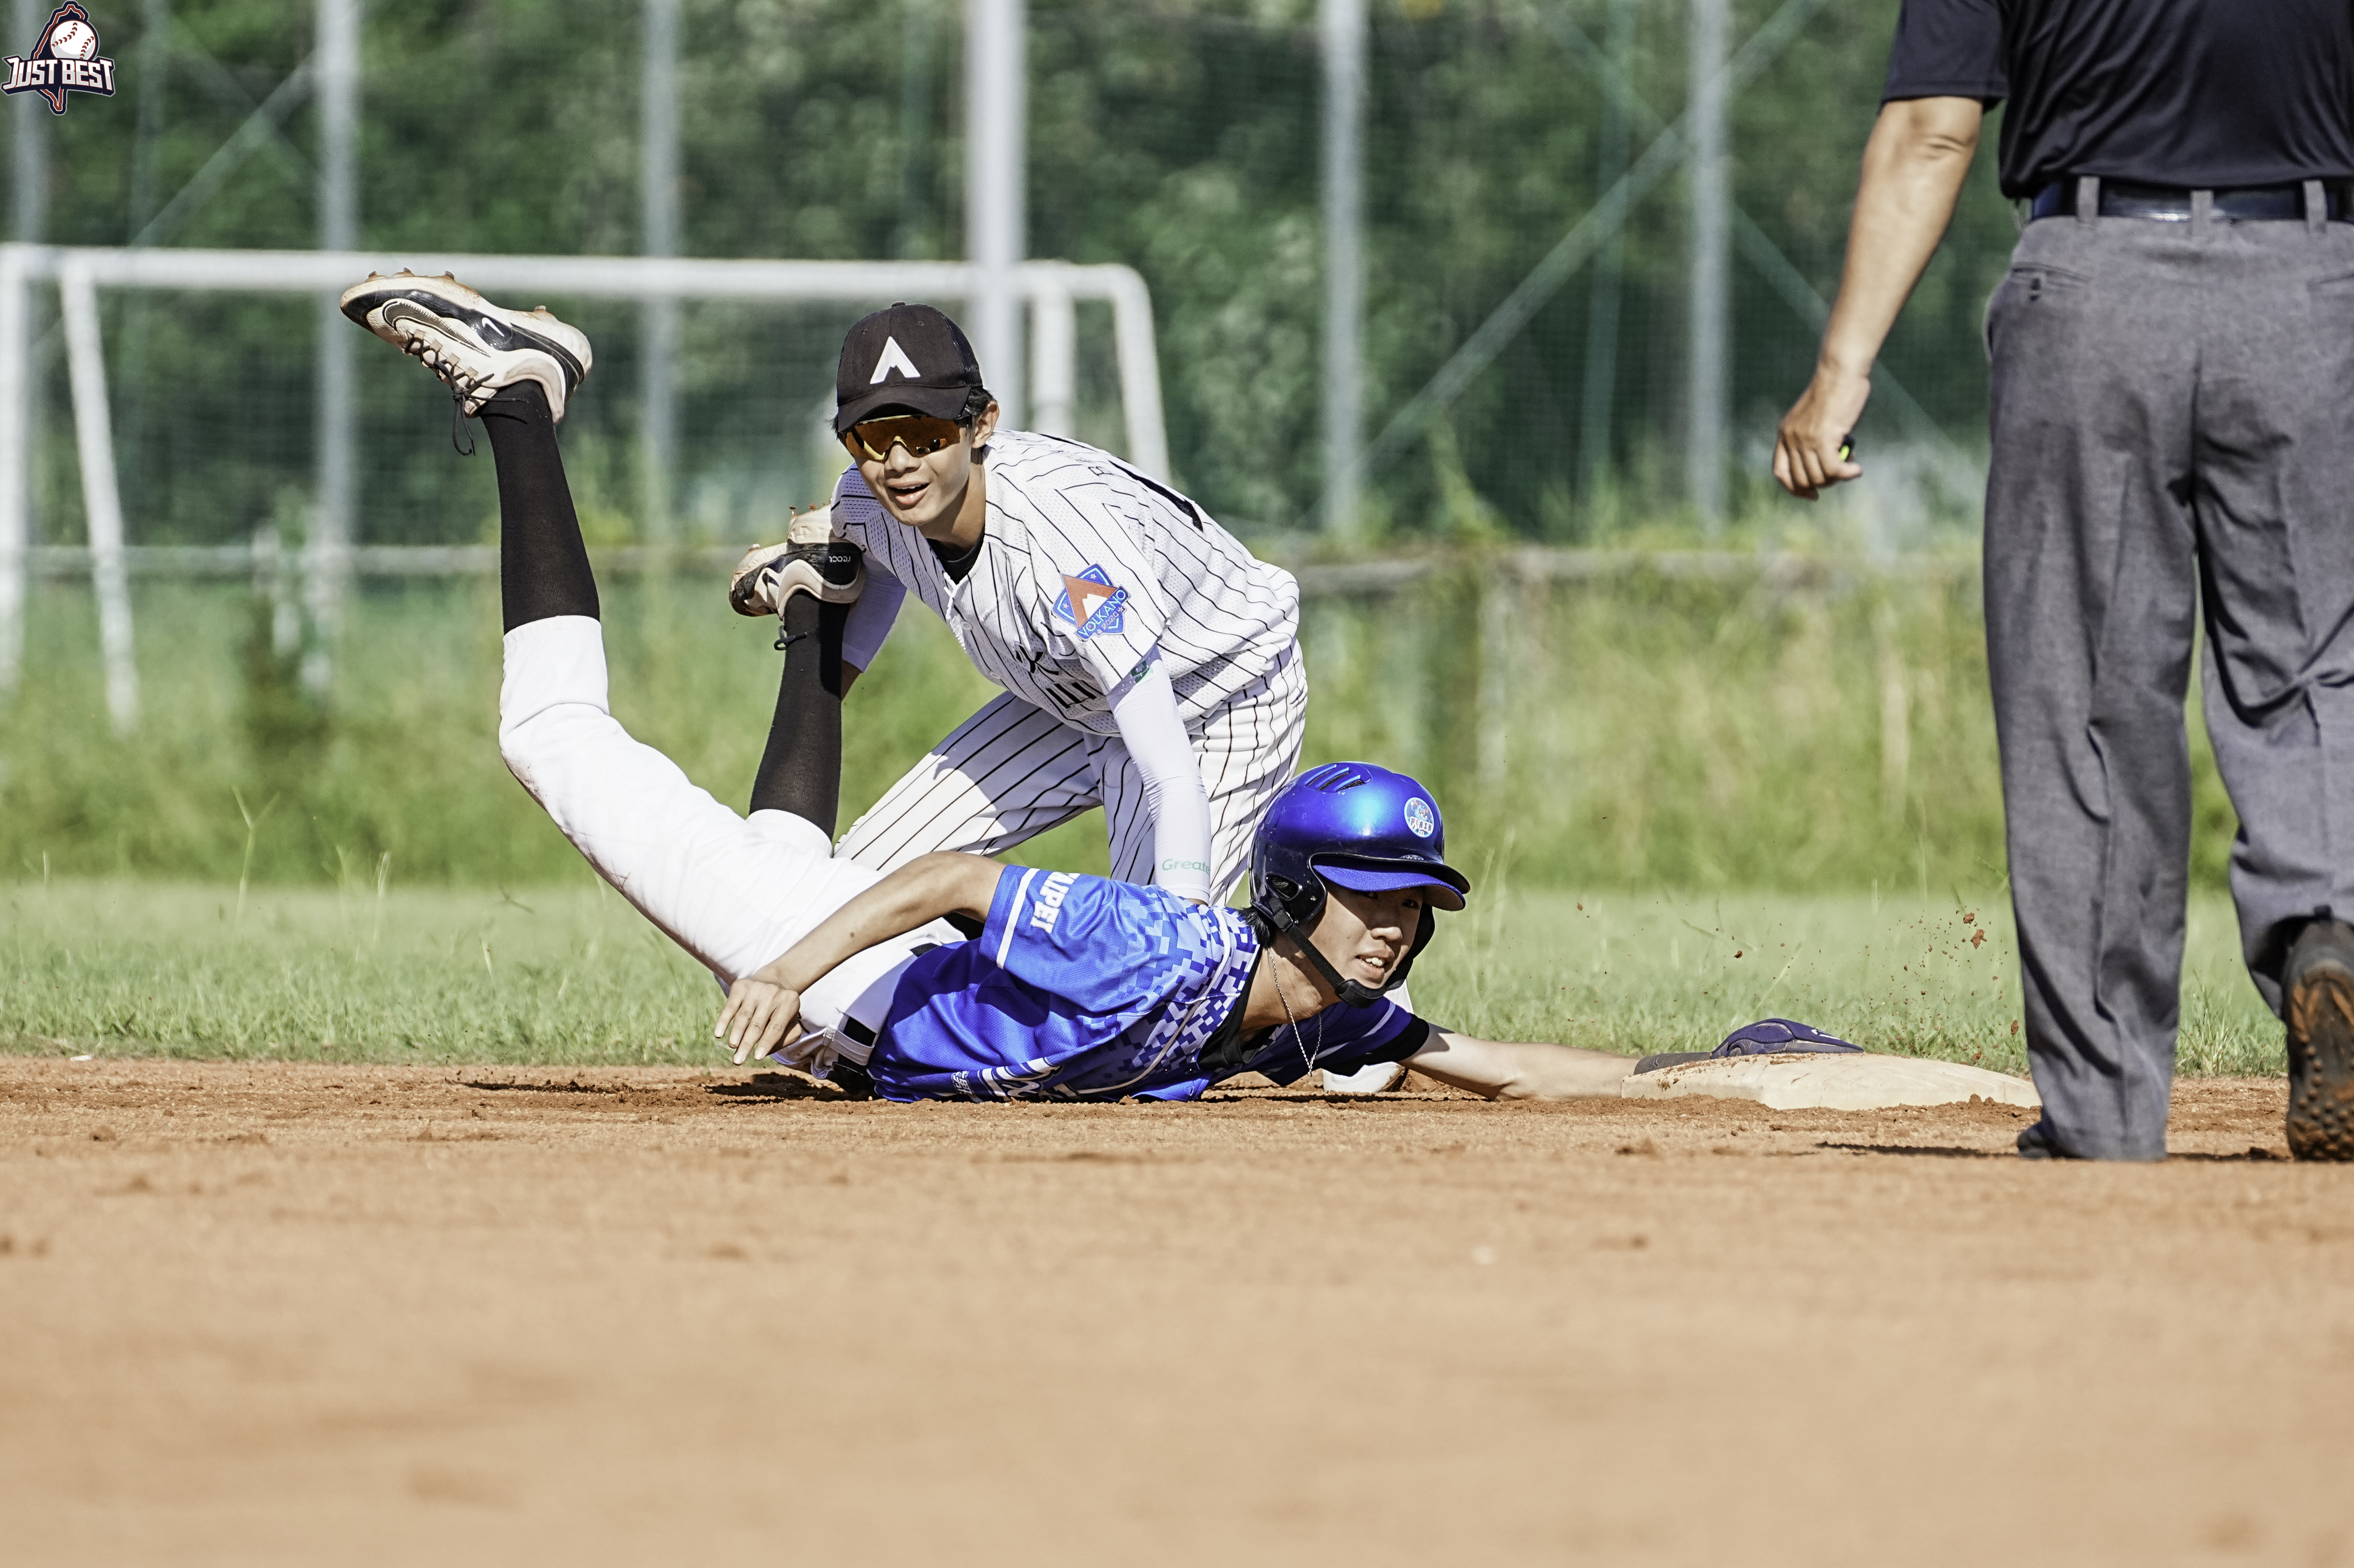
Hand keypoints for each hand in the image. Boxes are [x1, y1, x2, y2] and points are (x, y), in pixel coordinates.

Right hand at [716, 974, 805, 1065]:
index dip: (766, 1043)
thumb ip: (785, 1038)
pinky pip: (730, 1006)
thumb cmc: (781, 1011)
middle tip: (738, 1060)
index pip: (776, 1028)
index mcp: (789, 1003)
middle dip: (747, 1043)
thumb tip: (766, 1050)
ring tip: (732, 1046)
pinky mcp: (740, 986)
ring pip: (744, 1016)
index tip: (757, 1057)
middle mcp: (773, 994)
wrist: (772, 981)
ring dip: (736, 1033)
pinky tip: (719, 1034)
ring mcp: (756, 989)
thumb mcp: (791, 1022)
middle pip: (758, 1024)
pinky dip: (723, 1020)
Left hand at [1773, 364, 1869, 499]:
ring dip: (1837, 477)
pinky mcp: (1822, 439)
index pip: (1780, 472)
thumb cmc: (1835, 392)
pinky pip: (1833, 470)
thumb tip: (1825, 466)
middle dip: (1823, 483)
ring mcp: (1805, 440)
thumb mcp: (1816, 418)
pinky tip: (1857, 469)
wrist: (1840, 373)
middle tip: (1841, 473)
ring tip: (1850, 464)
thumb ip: (1814, 439)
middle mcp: (1791, 438)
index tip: (1812, 494)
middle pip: (1801, 479)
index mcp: (1784, 433)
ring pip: (1819, 476)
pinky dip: (1847, 474)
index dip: (1794, 488)